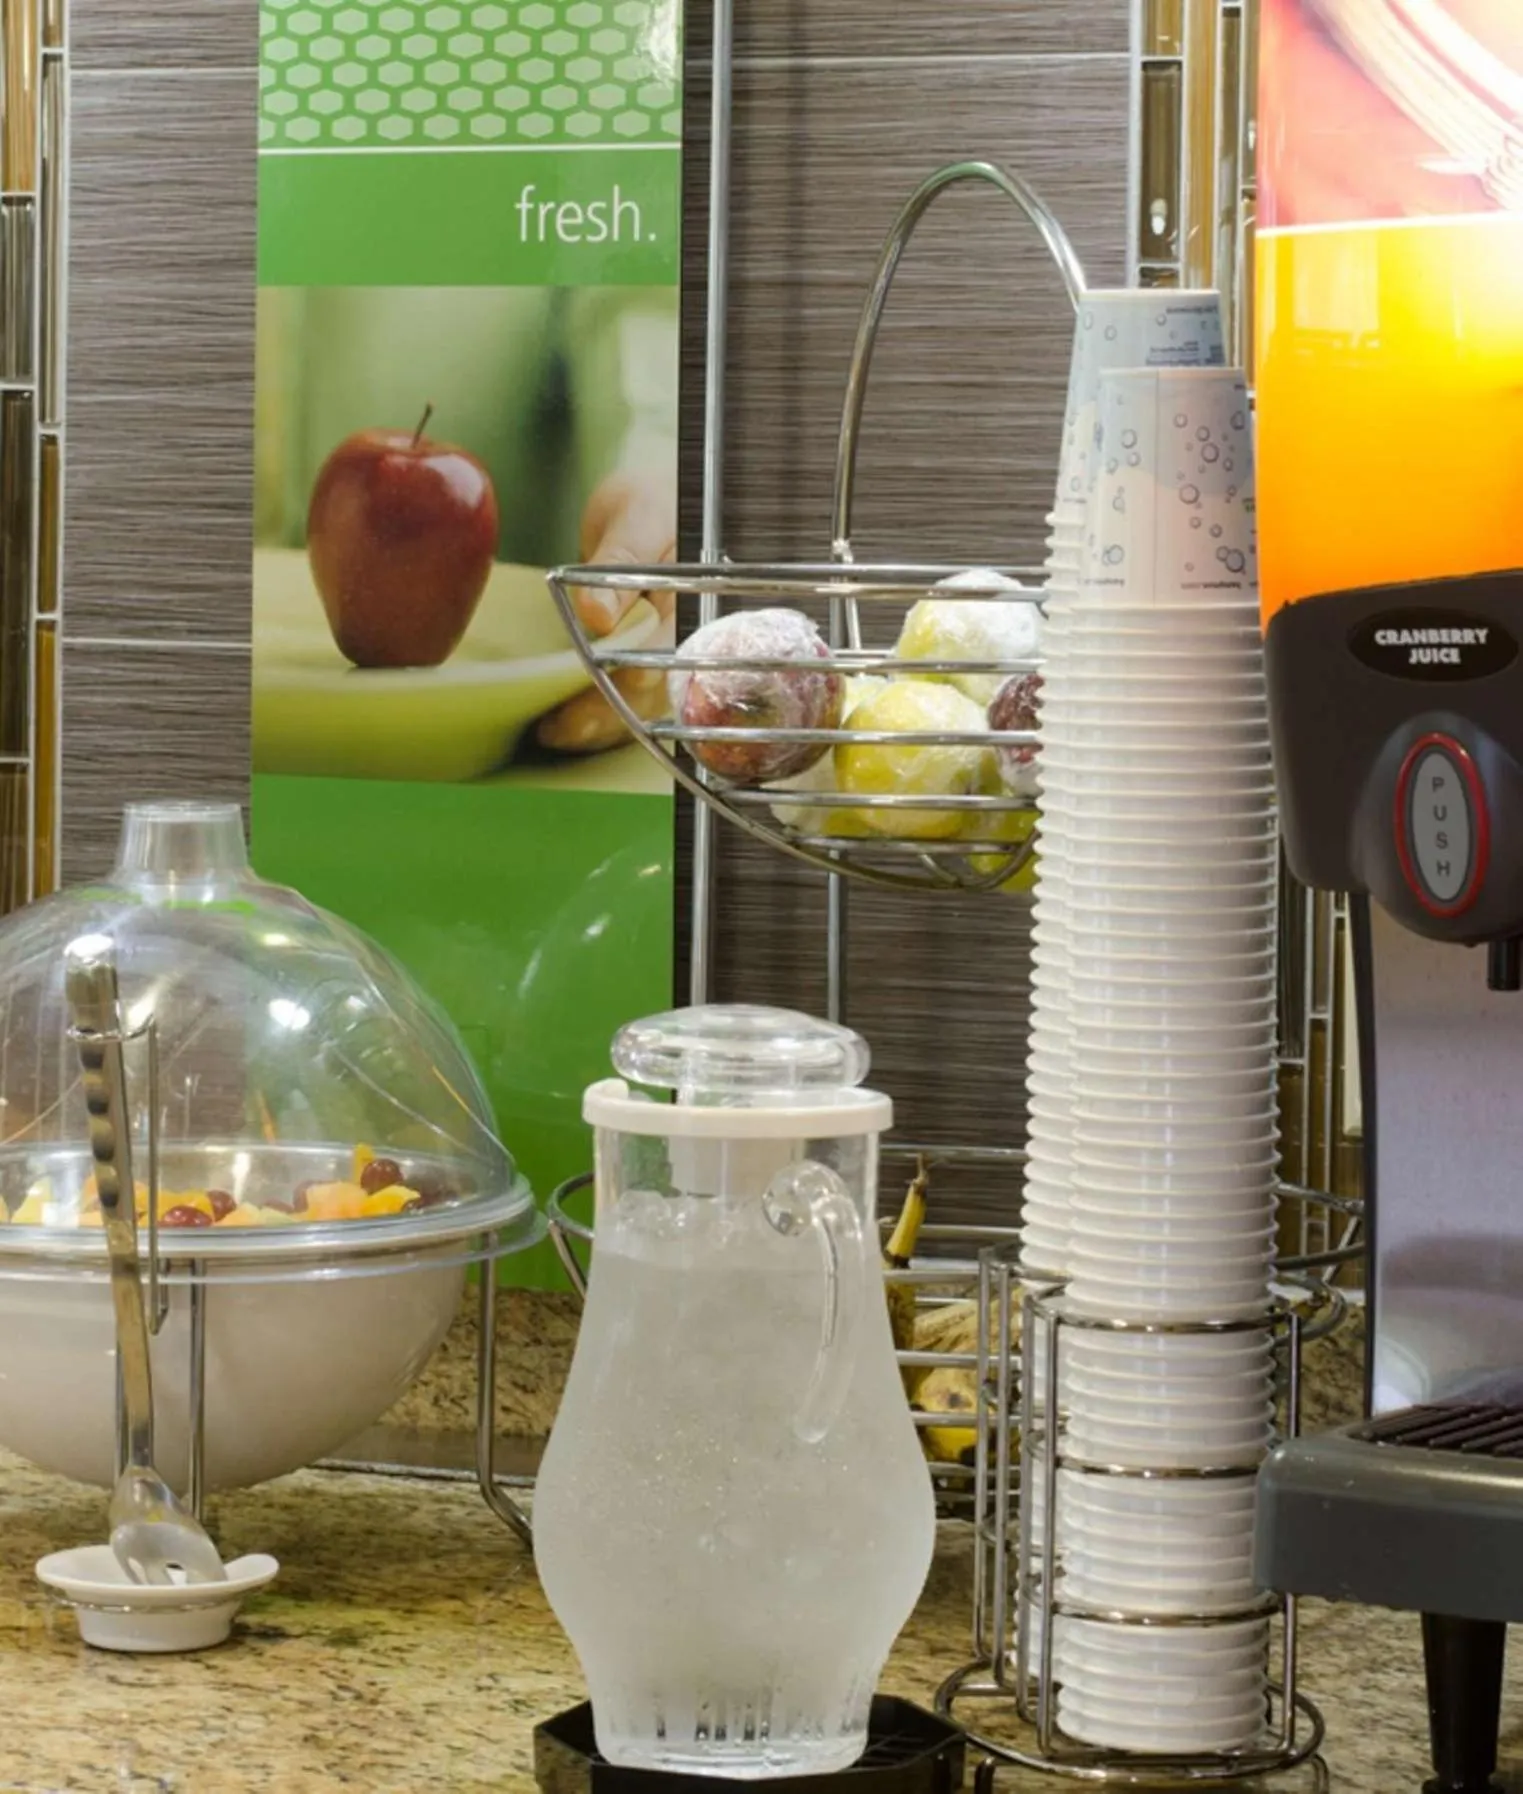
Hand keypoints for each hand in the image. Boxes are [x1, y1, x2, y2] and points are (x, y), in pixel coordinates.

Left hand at [539, 469, 676, 755]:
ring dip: (602, 723)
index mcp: (704, 599)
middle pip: (662, 687)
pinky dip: (600, 717)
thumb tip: (598, 614)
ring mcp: (675, 654)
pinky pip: (631, 700)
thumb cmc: (653, 503)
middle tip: (566, 727)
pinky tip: (565, 726)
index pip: (680, 647)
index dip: (649, 672)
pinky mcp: (651, 664)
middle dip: (614, 711)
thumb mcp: (637, 515)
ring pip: (644, 703)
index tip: (621, 682)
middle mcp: (695, 636)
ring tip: (556, 733)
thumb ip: (621, 558)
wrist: (656, 505)